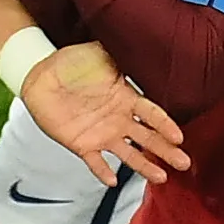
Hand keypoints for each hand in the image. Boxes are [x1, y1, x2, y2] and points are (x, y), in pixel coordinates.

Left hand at [19, 42, 191, 185]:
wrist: (40, 76)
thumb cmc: (70, 62)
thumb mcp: (97, 53)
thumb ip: (117, 56)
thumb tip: (138, 42)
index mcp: (125, 98)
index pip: (152, 114)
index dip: (165, 125)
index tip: (178, 136)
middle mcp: (118, 120)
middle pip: (148, 138)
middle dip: (166, 150)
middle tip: (183, 163)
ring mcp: (102, 134)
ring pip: (129, 154)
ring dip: (145, 166)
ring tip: (161, 177)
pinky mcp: (83, 145)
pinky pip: (96, 162)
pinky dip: (103, 172)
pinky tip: (113, 181)